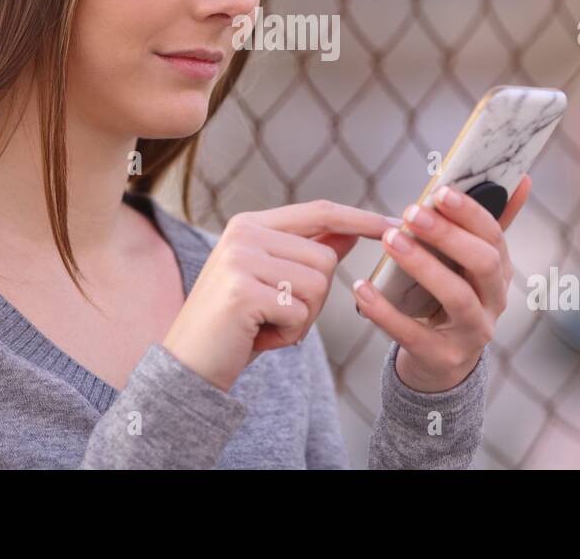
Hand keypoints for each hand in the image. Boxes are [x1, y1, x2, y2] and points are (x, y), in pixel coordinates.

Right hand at [162, 199, 396, 392]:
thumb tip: (349, 230)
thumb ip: (306, 254)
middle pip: (324, 259)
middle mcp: (244, 233)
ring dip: (301, 318)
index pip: (319, 211)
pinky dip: (287, 335)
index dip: (358, 218)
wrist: (187, 368)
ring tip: (265, 325)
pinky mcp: (243, 291)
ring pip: (317, 286)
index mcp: (250, 224)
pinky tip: (257, 337)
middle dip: (313, 299)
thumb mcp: (272, 284)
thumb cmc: (234, 326)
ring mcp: (241, 259)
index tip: (392, 222)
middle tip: (275, 316)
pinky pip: (300, 312)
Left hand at [352, 175, 529, 392]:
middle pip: (482, 264)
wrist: (442, 361)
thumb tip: (520, 179)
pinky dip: (385, 311)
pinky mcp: (442, 357)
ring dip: (422, 265)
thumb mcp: (471, 264)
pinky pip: (412, 333)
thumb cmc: (453, 298)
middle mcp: (494, 302)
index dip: (470, 213)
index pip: (495, 236)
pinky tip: (362, 289)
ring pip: (456, 296)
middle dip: (448, 235)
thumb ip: (490, 223)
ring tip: (391, 240)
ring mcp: (472, 333)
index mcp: (500, 272)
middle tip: (412, 212)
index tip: (439, 192)